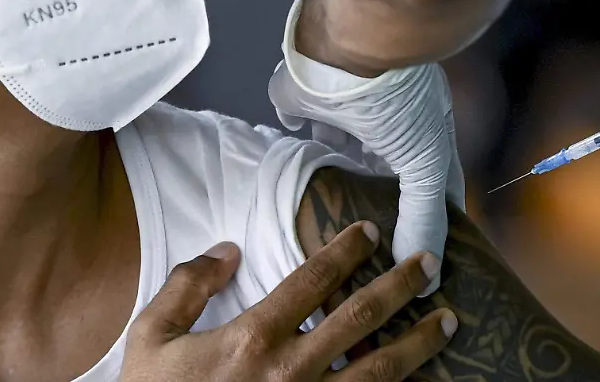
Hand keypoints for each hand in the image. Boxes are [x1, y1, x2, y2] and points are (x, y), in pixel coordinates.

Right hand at [121, 223, 457, 381]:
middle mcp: (290, 371)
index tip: (371, 231)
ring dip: (418, 342)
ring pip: (380, 371)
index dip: (346, 250)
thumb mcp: (152, 335)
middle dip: (399, 285)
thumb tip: (228, 250)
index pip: (312, 280)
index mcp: (252, 337)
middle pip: (360, 317)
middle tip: (428, 263)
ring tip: (447, 320)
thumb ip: (189, 285)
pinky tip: (424, 379)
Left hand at [269, 0, 465, 292]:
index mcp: (420, 131)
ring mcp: (341, 105)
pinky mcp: (302, 95)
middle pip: (379, 167)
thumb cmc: (396, 97)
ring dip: (331, 172)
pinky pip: (296, 122)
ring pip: (337, 146)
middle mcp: (383, 118)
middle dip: (373, 198)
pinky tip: (282, 168)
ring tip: (318, 218)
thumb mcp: (421, 160)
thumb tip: (427, 268)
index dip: (428, 213)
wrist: (349, 37)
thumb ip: (423, 213)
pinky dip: (292, 143)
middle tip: (362, 246)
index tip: (420, 253)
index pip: (430, 182)